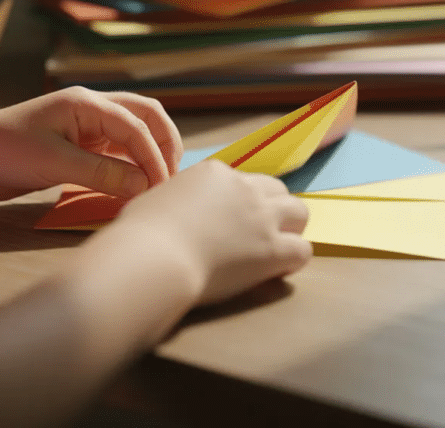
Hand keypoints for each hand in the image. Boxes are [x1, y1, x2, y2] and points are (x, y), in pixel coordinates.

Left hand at [0, 87, 182, 200]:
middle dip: (164, 145)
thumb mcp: (54, 164)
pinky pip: (118, 150)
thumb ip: (102, 174)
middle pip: (147, 116)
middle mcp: (92, 108)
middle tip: (170, 179)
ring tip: (158, 183)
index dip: (153, 157)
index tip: (159, 188)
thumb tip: (143, 185)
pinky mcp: (81, 144)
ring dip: (151, 153)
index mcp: (86, 103)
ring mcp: (87, 125)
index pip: (136, 126)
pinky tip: (136, 185)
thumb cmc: (4, 152)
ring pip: (135, 131)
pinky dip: (132, 165)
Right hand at [113, 159, 311, 305]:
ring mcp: (262, 218)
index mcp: (215, 172)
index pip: (243, 180)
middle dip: (272, 209)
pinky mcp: (273, 249)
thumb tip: (175, 211)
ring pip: (300, 212)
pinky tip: (276, 271)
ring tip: (275, 249)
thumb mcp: (157, 199)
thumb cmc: (141, 233)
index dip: (240, 202)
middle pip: (277, 190)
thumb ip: (177, 200)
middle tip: (257, 233)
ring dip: (291, 229)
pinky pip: (303, 250)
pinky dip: (293, 260)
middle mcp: (244, 188)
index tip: (229, 221)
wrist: (153, 257)